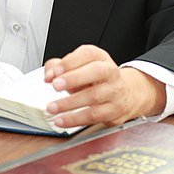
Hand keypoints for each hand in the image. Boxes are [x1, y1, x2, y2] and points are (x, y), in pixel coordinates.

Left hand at [44, 44, 165, 127]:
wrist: (125, 95)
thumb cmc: (95, 79)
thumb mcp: (78, 67)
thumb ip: (58, 67)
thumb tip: (49, 76)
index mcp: (100, 58)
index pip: (88, 53)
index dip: (70, 61)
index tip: (55, 71)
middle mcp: (110, 72)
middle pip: (96, 71)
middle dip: (74, 78)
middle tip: (55, 85)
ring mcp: (114, 92)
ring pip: (94, 97)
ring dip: (69, 103)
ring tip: (52, 107)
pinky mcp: (113, 111)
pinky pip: (93, 116)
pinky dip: (75, 119)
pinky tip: (61, 120)